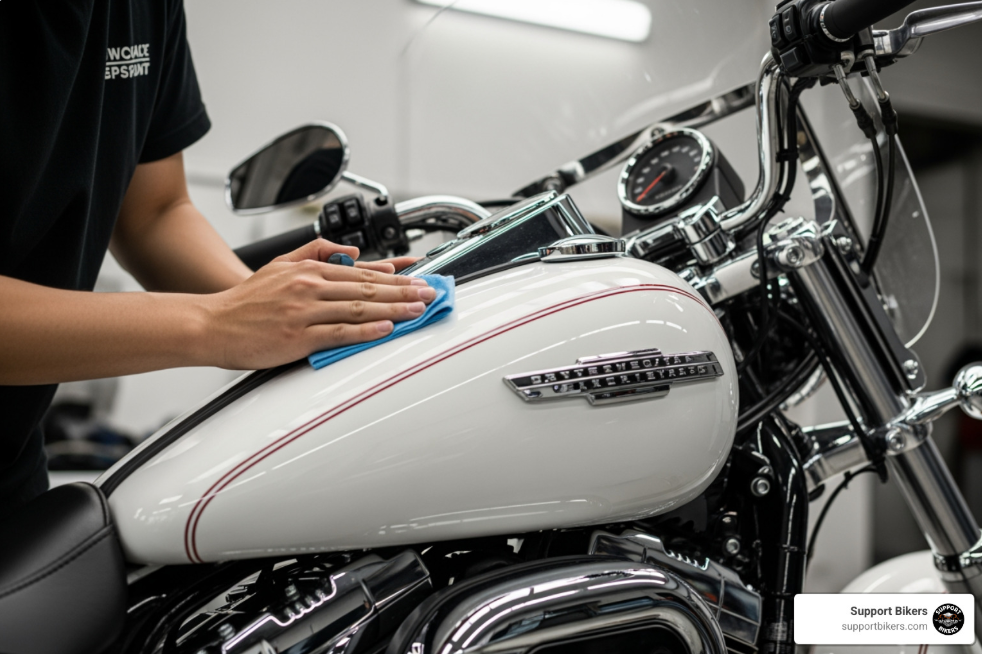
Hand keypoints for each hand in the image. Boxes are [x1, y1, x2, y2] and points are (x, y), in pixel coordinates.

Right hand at [201, 240, 433, 369]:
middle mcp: (309, 287)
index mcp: (308, 270)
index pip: (361, 271)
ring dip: (394, 308)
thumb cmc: (246, 301)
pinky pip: (339, 332)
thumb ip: (315, 251)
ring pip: (359, 307)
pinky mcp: (299, 337)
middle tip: (430, 292)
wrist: (212, 325)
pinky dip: (365, 329)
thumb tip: (350, 251)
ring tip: (418, 309)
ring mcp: (305, 312)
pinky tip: (386, 328)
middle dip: (403, 290)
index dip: (394, 274)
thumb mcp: (279, 263)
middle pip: (366, 287)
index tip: (417, 276)